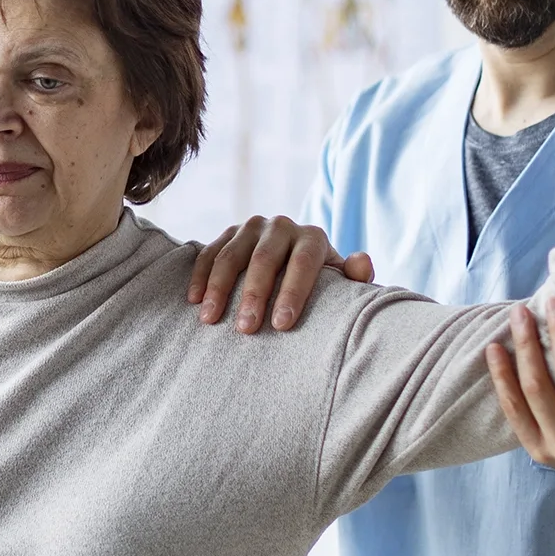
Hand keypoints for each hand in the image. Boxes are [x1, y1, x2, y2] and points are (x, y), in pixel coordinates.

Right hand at [188, 216, 374, 332]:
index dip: (293, 293)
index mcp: (312, 238)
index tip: (282, 325)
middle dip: (254, 295)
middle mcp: (282, 226)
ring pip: (232, 255)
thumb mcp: (340, 284)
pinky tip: (193, 301)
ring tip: (209, 319)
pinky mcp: (228, 233)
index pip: (303, 263)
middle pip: (264, 259)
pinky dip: (200, 276)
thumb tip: (361, 263)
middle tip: (245, 329)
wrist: (294, 264)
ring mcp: (252, 227)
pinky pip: (210, 252)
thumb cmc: (320, 285)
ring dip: (218, 288)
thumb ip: (354, 277)